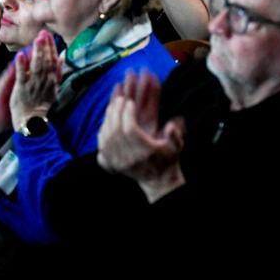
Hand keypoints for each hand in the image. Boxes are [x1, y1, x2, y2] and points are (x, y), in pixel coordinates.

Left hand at [9, 30, 62, 128]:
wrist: (32, 121)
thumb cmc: (41, 104)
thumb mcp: (54, 89)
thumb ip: (58, 73)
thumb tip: (62, 59)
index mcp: (52, 79)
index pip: (53, 60)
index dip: (51, 47)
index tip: (48, 35)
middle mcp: (44, 80)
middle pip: (46, 60)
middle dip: (45, 46)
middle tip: (43, 32)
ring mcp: (33, 84)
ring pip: (36, 65)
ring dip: (36, 52)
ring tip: (36, 39)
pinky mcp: (22, 89)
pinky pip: (22, 75)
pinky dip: (21, 65)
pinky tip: (20, 55)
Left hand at [97, 71, 185, 201]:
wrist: (157, 180)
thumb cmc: (167, 159)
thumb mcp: (176, 147)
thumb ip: (175, 135)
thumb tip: (171, 125)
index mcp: (145, 152)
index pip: (130, 130)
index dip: (128, 114)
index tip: (130, 102)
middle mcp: (129, 158)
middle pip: (116, 131)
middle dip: (117, 112)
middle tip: (120, 99)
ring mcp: (119, 161)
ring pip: (107, 137)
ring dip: (109, 118)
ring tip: (114, 105)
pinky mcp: (112, 163)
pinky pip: (102, 144)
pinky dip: (103, 129)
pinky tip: (108, 118)